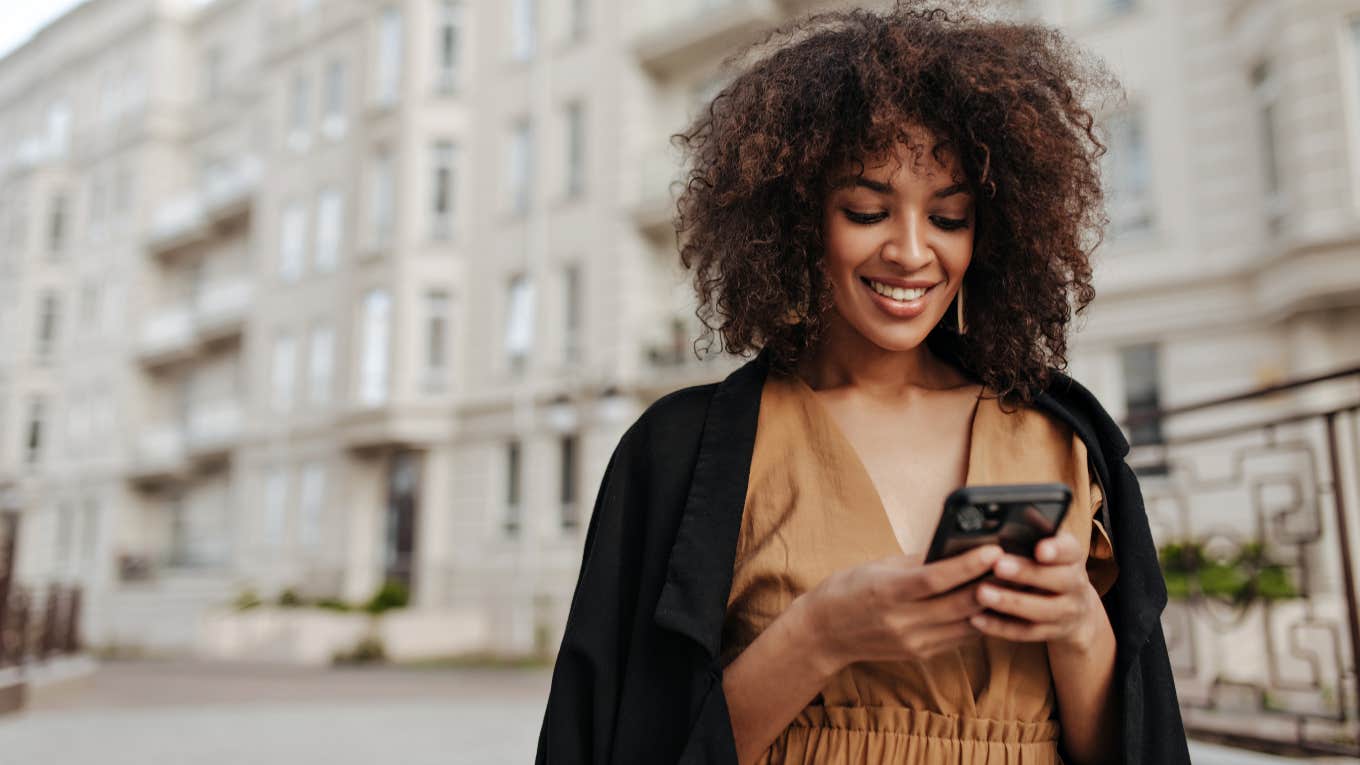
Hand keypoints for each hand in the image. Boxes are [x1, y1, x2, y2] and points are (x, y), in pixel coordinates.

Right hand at [798, 544, 1002, 671]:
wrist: (825, 632)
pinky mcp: (921, 653)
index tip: (993, 549)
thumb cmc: (850, 589)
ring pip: (966, 625)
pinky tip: (992, 604)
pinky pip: (959, 637)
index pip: (936, 579)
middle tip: (1016, 565)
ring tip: (1013, 584)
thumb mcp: (879, 567)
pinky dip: (978, 620)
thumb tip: (956, 549)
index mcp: (888, 592)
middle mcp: (902, 621)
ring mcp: (913, 642)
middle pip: (959, 605)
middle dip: (991, 584)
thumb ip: (918, 562)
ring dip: (992, 605)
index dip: (968, 565)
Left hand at [970, 531, 1106, 650]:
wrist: (1075, 608)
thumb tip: (1020, 508)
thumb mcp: (1047, 543)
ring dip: (1010, 602)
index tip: (1040, 548)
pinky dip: (1000, 627)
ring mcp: (1065, 612)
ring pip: (1041, 611)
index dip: (1057, 550)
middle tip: (998, 565)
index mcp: (1072, 557)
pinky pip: (1026, 633)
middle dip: (1027, 573)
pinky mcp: (1050, 633)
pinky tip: (976, 619)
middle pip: (1058, 580)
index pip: (1071, 550)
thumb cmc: (1048, 565)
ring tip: (981, 592)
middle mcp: (1075, 584)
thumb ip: (1034, 529)